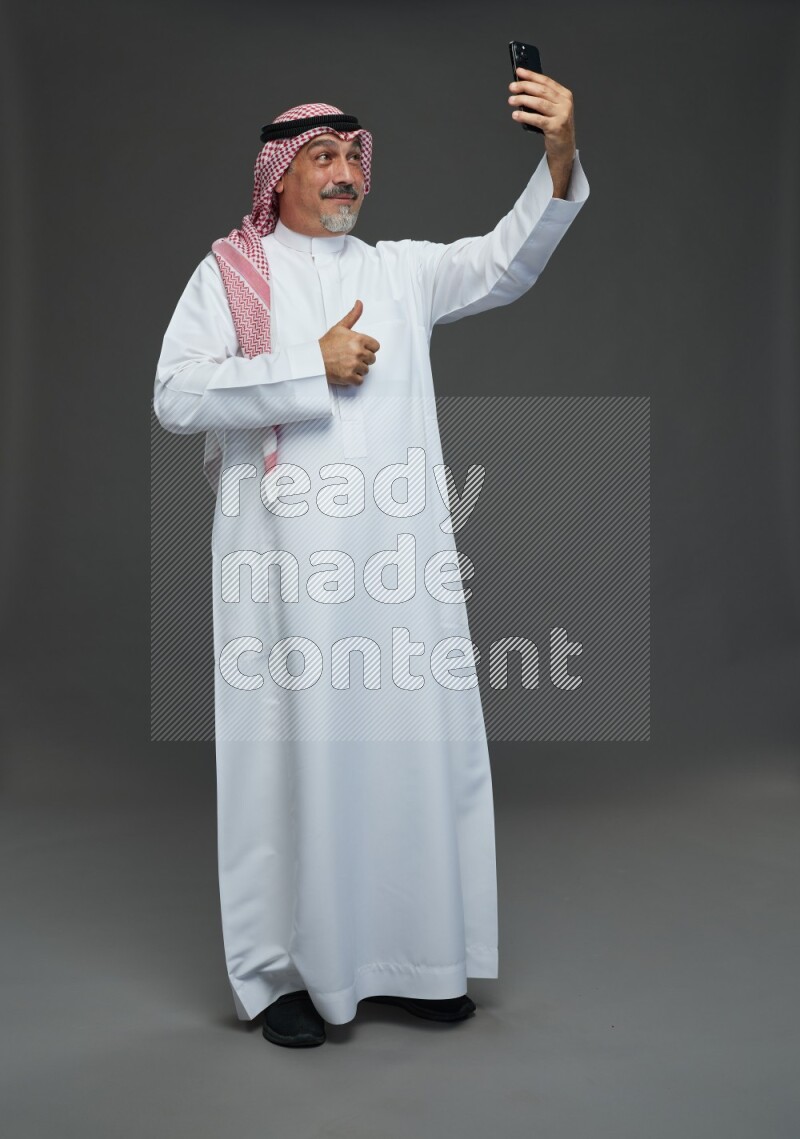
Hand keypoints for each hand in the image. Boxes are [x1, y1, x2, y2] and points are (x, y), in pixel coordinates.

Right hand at [319, 299, 380, 385]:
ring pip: (366, 370)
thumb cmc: (326, 344)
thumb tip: (359, 303)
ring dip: (358, 369)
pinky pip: (360, 381)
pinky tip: (346, 373)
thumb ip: (353, 316)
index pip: (376, 347)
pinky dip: (354, 379)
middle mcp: (358, 352)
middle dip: (363, 359)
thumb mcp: (340, 327)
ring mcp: (354, 365)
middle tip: (350, 357)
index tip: (358, 349)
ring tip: (346, 364)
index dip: (368, 348)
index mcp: (358, 339)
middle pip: (372, 359)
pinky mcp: (349, 377)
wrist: (313, 360)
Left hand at [509, 68, 575, 194]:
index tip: (519, 72)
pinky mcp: (556, 127)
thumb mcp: (552, 110)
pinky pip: (537, 119)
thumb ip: (542, 99)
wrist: (564, 149)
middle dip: (525, 87)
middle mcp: (565, 103)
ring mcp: (562, 115)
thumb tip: (522, 89)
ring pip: (539, 103)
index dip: (531, 75)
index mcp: (565, 95)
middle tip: (512, 87)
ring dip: (523, 100)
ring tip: (511, 100)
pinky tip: (516, 115)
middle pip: (542, 91)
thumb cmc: (555, 128)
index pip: (546, 81)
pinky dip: (525, 116)